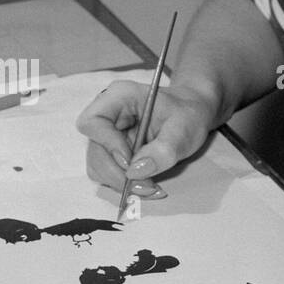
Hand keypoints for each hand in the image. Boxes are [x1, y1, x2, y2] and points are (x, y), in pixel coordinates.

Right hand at [76, 80, 215, 194]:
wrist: (190, 114)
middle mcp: (107, 114)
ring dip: (120, 181)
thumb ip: (163, 150)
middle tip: (146, 185)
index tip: (130, 161)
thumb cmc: (187, 114)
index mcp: (119, 97)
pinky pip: (107, 172)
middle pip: (94, 149)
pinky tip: (146, 183)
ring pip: (97, 165)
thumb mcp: (184, 129)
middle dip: (117, 173)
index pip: (93, 121)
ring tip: (150, 186)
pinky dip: (124, 183)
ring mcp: (106, 134)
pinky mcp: (110, 151)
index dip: (107, 144)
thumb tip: (135, 172)